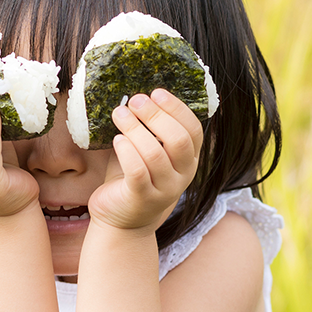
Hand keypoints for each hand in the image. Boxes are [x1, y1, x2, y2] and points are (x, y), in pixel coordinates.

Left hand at [87, 89, 204, 231]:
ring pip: (155, 154)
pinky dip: (127, 151)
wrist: (120, 219)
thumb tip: (136, 96)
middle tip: (135, 100)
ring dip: (135, 129)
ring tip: (119, 113)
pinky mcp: (142, 199)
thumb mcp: (145, 150)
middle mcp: (182, 175)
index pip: (194, 130)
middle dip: (156, 115)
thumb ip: (147, 129)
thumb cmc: (132, 177)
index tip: (156, 92)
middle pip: (178, 140)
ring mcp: (164, 190)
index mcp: (188, 160)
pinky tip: (117, 139)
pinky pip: (137, 172)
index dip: (177, 109)